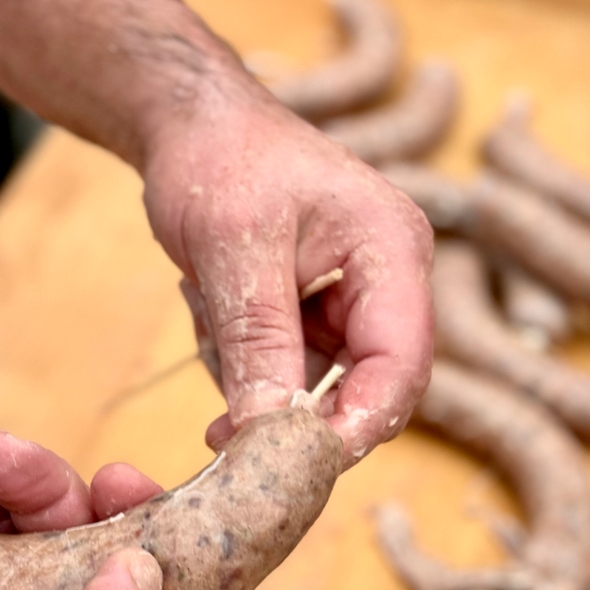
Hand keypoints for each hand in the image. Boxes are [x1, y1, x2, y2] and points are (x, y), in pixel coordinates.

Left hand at [0, 0, 431, 465]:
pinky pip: (288, 367)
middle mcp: (389, 278)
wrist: (187, 123)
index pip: (401, 362)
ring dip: (258, 377)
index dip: (357, 423)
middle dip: (299, 412)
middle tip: (226, 433)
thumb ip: (260, 344)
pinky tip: (210, 304)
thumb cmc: (218, 161)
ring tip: (208, 306)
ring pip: (320, 384)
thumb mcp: (233, 252)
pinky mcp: (316, 309)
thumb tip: (271, 436)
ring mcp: (354, 296)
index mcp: (393, 249)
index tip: (293, 466)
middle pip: (369, 386)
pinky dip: (245, 359)